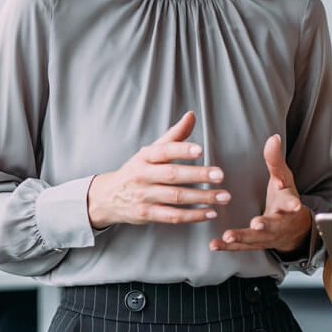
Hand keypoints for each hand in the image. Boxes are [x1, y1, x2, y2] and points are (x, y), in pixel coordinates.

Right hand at [87, 111, 228, 228]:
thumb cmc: (136, 171)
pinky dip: (193, 216)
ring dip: (202, 197)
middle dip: (198, 175)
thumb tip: (191, 115)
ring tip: (223, 196)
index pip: (164, 151)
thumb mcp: (149, 152)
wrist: (108, 197)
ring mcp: (144, 196)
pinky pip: (173, 216)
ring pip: (176, 197)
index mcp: (145, 157)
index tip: (200, 150)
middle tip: (220, 175)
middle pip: (172, 175)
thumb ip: (173, 136)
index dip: (181, 149)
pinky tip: (210, 212)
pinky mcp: (147, 214)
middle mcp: (143, 175)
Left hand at [210, 134, 310, 253]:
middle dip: (266, 225)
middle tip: (257, 224)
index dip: (292, 203)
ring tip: (228, 236)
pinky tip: (214, 244)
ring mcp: (268, 236)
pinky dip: (228, 247)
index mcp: (288, 204)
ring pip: (256, 239)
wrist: (294, 229)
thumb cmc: (285, 198)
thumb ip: (275, 160)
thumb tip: (273, 137)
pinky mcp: (255, 244)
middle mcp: (280, 223)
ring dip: (242, 238)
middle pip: (274, 225)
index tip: (294, 204)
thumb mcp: (284, 178)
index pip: (291, 202)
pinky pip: (241, 247)